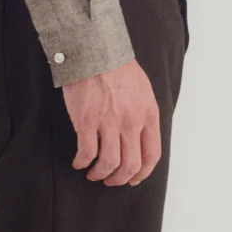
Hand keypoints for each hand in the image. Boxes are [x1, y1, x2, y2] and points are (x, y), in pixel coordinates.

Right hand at [61, 58, 161, 185]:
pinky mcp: (87, 122)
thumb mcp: (143, 91)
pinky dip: (82, 162)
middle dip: (120, 179)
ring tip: (93, 174)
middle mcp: (131, 122)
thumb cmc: (117, 68)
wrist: (94, 51)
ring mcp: (109, 123)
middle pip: (130, 165)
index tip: (133, 178)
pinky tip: (79, 162)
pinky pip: (86, 153)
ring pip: (109, 164)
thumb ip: (144, 115)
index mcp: (148, 115)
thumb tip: (141, 138)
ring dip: (100, 174)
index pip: (152, 155)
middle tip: (111, 180)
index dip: (143, 173)